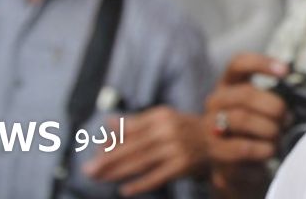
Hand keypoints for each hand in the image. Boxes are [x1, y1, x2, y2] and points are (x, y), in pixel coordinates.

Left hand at [82, 106, 208, 196]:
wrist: (218, 139)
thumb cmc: (184, 129)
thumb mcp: (162, 120)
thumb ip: (135, 122)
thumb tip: (108, 122)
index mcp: (160, 116)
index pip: (129, 130)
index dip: (111, 142)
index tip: (94, 152)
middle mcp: (167, 130)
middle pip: (132, 147)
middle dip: (107, 160)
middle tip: (88, 170)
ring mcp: (176, 148)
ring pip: (141, 162)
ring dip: (118, 172)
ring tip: (100, 179)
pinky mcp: (182, 165)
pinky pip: (157, 176)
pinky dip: (140, 184)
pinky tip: (124, 190)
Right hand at [204, 53, 288, 198]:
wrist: (234, 167)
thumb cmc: (257, 131)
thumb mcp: (272, 110)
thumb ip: (298, 96)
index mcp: (231, 85)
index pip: (239, 63)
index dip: (262, 64)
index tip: (286, 71)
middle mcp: (217, 102)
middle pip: (244, 94)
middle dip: (273, 106)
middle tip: (288, 118)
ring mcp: (211, 127)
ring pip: (241, 119)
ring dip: (268, 129)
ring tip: (278, 137)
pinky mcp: (214, 152)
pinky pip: (240, 148)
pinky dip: (261, 150)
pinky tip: (270, 152)